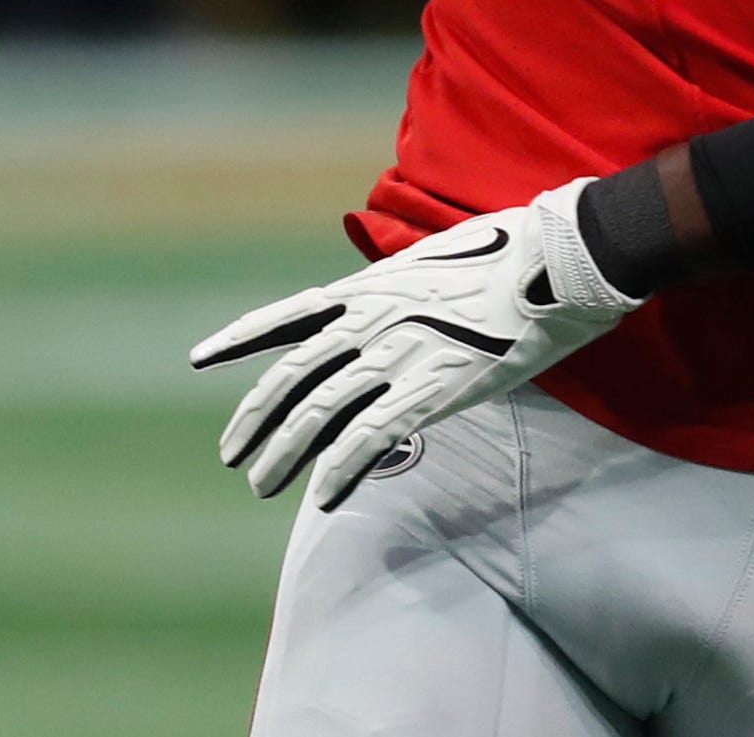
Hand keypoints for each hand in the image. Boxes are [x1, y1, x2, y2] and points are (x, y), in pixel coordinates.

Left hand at [191, 182, 636, 508]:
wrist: (554, 262)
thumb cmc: (505, 256)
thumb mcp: (428, 262)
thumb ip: (391, 293)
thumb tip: (375, 310)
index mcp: (365, 289)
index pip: (284, 317)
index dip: (238, 340)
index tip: (199, 359)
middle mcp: (368, 321)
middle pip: (292, 377)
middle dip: (256, 419)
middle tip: (231, 454)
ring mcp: (397, 354)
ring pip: (320, 413)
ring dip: (286, 454)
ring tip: (261, 484)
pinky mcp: (432, 389)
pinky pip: (371, 438)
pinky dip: (341, 470)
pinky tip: (322, 498)